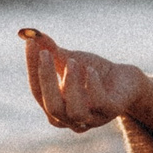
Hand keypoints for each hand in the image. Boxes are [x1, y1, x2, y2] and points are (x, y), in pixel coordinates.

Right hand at [21, 27, 152, 132]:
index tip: (30, 43)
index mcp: (55, 109)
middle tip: (46, 53)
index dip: (32, 67)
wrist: (124, 79)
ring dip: (71, 84)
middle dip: (46, 79)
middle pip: (52, 107)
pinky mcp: (111, 111)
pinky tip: (91, 70)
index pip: (37, 92)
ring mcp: (92, 119)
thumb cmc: (92, 72)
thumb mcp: (68, 59)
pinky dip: (92, 85)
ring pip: (75, 111)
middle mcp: (71, 119)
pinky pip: (99, 102)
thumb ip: (50, 50)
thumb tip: (27, 33)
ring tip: (73, 61)